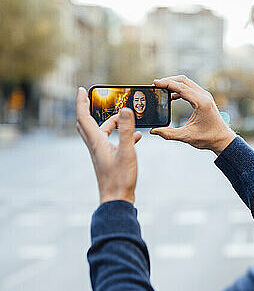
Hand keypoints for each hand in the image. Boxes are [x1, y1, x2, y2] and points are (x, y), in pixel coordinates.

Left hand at [76, 87, 141, 203]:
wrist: (117, 201)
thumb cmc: (120, 179)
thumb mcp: (126, 152)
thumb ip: (126, 130)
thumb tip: (125, 110)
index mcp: (96, 142)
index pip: (83, 117)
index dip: (81, 102)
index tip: (82, 90)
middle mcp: (95, 146)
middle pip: (87, 123)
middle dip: (90, 110)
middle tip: (96, 100)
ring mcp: (101, 153)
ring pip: (101, 132)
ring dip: (110, 122)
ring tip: (124, 117)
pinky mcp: (109, 160)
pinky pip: (112, 142)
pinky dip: (121, 135)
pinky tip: (135, 137)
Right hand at [150, 75, 235, 154]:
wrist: (223, 139)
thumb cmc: (208, 138)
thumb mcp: (187, 136)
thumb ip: (169, 134)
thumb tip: (153, 131)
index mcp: (201, 102)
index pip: (181, 87)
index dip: (167, 83)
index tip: (155, 83)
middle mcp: (204, 96)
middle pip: (184, 81)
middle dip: (169, 81)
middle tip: (156, 85)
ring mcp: (205, 96)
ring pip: (187, 83)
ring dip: (174, 84)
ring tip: (161, 89)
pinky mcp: (204, 98)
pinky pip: (190, 89)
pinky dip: (179, 90)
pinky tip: (171, 97)